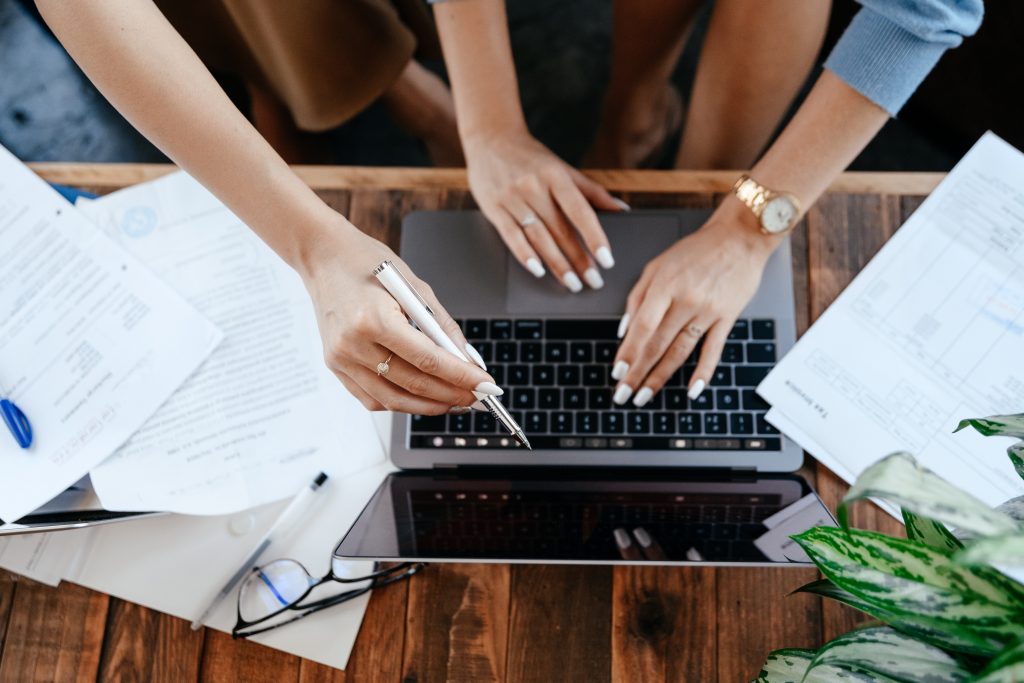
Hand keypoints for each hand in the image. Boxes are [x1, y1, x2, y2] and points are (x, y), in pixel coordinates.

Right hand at [301, 220, 499, 414]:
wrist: (323, 257)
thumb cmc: (367, 263)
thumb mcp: (414, 286)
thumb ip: (442, 326)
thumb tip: (467, 359)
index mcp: (374, 319)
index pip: (427, 360)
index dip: (461, 377)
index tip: (485, 385)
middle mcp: (353, 344)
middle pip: (412, 383)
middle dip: (451, 395)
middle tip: (477, 397)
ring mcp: (340, 359)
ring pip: (393, 399)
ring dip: (429, 405)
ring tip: (455, 402)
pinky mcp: (335, 367)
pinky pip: (372, 398)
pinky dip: (401, 403)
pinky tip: (423, 398)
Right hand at [464, 130, 624, 291]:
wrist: (491, 139)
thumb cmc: (532, 158)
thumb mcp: (563, 169)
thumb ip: (592, 192)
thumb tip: (622, 210)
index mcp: (555, 176)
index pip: (580, 211)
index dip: (594, 237)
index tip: (606, 260)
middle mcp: (534, 187)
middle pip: (560, 230)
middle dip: (579, 259)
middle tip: (593, 281)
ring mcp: (512, 198)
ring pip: (538, 237)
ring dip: (557, 263)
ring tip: (572, 283)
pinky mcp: (493, 208)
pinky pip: (511, 236)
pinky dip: (525, 255)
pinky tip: (538, 270)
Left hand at [610, 201, 779, 405]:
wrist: (740, 238)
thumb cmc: (697, 250)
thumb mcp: (657, 265)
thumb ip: (637, 296)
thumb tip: (623, 330)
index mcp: (664, 285)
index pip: (641, 327)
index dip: (628, 352)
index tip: (617, 373)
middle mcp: (685, 300)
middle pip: (656, 344)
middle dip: (637, 373)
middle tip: (623, 395)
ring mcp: (707, 311)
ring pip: (679, 351)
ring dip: (660, 377)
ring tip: (644, 396)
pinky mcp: (727, 318)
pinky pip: (713, 350)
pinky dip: (703, 372)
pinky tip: (692, 390)